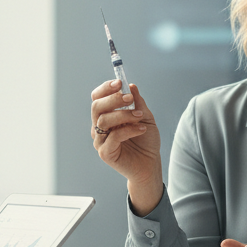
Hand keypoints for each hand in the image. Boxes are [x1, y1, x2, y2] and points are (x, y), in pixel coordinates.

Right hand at [90, 80, 162, 214]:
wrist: (150, 163)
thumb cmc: (146, 140)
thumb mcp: (145, 116)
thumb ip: (137, 102)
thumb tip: (130, 86)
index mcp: (106, 115)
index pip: (97, 98)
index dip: (105, 88)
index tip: (119, 83)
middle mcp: (99, 127)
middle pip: (96, 107)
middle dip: (113, 99)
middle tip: (129, 99)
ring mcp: (100, 140)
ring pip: (104, 120)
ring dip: (123, 115)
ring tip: (140, 116)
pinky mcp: (105, 153)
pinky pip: (113, 137)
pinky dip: (129, 130)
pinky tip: (141, 129)